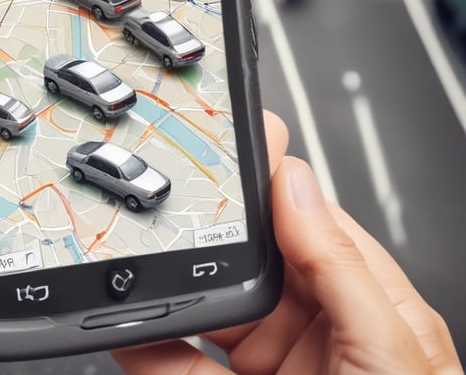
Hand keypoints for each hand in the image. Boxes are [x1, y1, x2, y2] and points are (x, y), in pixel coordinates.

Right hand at [113, 112, 462, 374]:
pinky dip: (149, 349)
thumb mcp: (386, 347)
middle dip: (205, 244)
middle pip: (246, 267)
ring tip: (137, 272)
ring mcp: (269, 368)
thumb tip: (297, 185)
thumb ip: (340, 265)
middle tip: (166, 218)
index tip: (224, 161)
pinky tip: (129, 333)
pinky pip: (180, 366)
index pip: (307, 225)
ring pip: (206, 315)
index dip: (266, 191)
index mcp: (364, 304)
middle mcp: (314, 331)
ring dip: (169, 296)